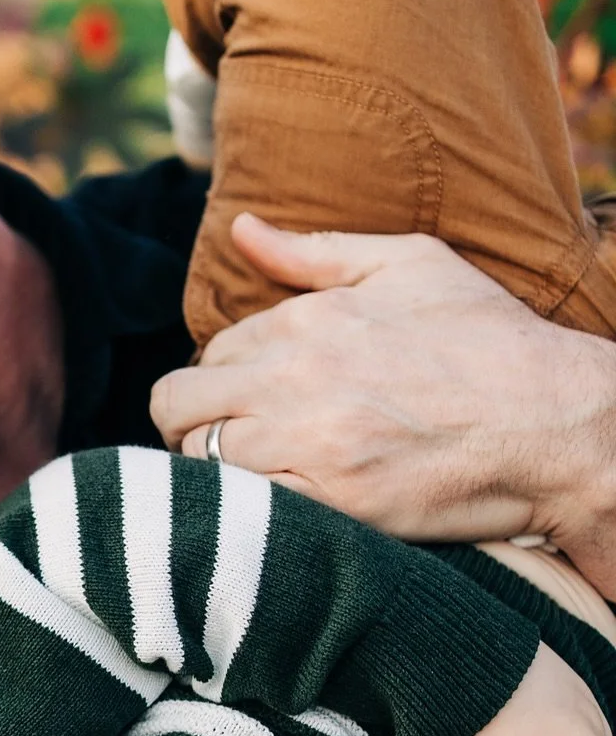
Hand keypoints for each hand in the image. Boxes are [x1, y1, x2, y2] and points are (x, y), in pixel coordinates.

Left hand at [149, 216, 615, 595]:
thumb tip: (240, 228)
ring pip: (200, 459)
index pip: (211, 352)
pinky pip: (242, 506)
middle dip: (192, 421)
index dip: (225, 380)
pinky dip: (244, 508)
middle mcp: (295, 375)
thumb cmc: (490, 339)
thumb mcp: (411, 265)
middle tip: (232, 440)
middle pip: (178, 403)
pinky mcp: (332, 503)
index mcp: (307, 318)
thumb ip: (315, 252)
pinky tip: (277, 505)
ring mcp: (310, 442)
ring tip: (261, 473)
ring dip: (216, 468)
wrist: (557, 423)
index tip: (257, 400)